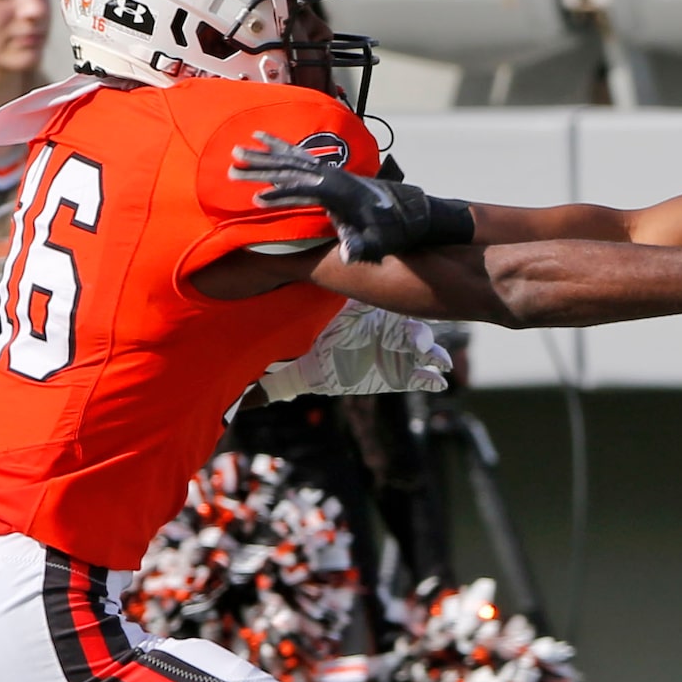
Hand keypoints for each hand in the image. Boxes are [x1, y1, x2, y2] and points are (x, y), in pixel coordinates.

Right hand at [234, 133, 475, 261]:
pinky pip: (297, 153)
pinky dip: (277, 146)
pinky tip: (261, 138)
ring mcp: (327, 168)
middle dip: (259, 169)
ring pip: (288, 157)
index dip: (280, 196)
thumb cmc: (386, 229)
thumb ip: (360, 246)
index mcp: (335, 191)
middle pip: (288, 168)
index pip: (302, 191)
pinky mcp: (326, 167)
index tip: (257, 200)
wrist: (403, 210)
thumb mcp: (374, 241)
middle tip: (231, 169)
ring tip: (236, 151)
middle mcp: (329, 174)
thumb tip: (351, 258)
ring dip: (261, 155)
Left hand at [259, 303, 453, 401]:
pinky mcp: (399, 373)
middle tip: (420, 341)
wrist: (306, 367)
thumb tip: (243, 349)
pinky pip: (421, 374)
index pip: (382, 300)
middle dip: (417, 331)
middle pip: (406, 322)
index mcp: (360, 311)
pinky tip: (438, 381)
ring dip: (431, 352)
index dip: (393, 304)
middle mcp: (381, 326)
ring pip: (421, 345)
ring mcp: (393, 349)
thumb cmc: (296, 346)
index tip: (395, 312)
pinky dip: (431, 377)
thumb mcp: (288, 342)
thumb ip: (276, 334)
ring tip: (438, 363)